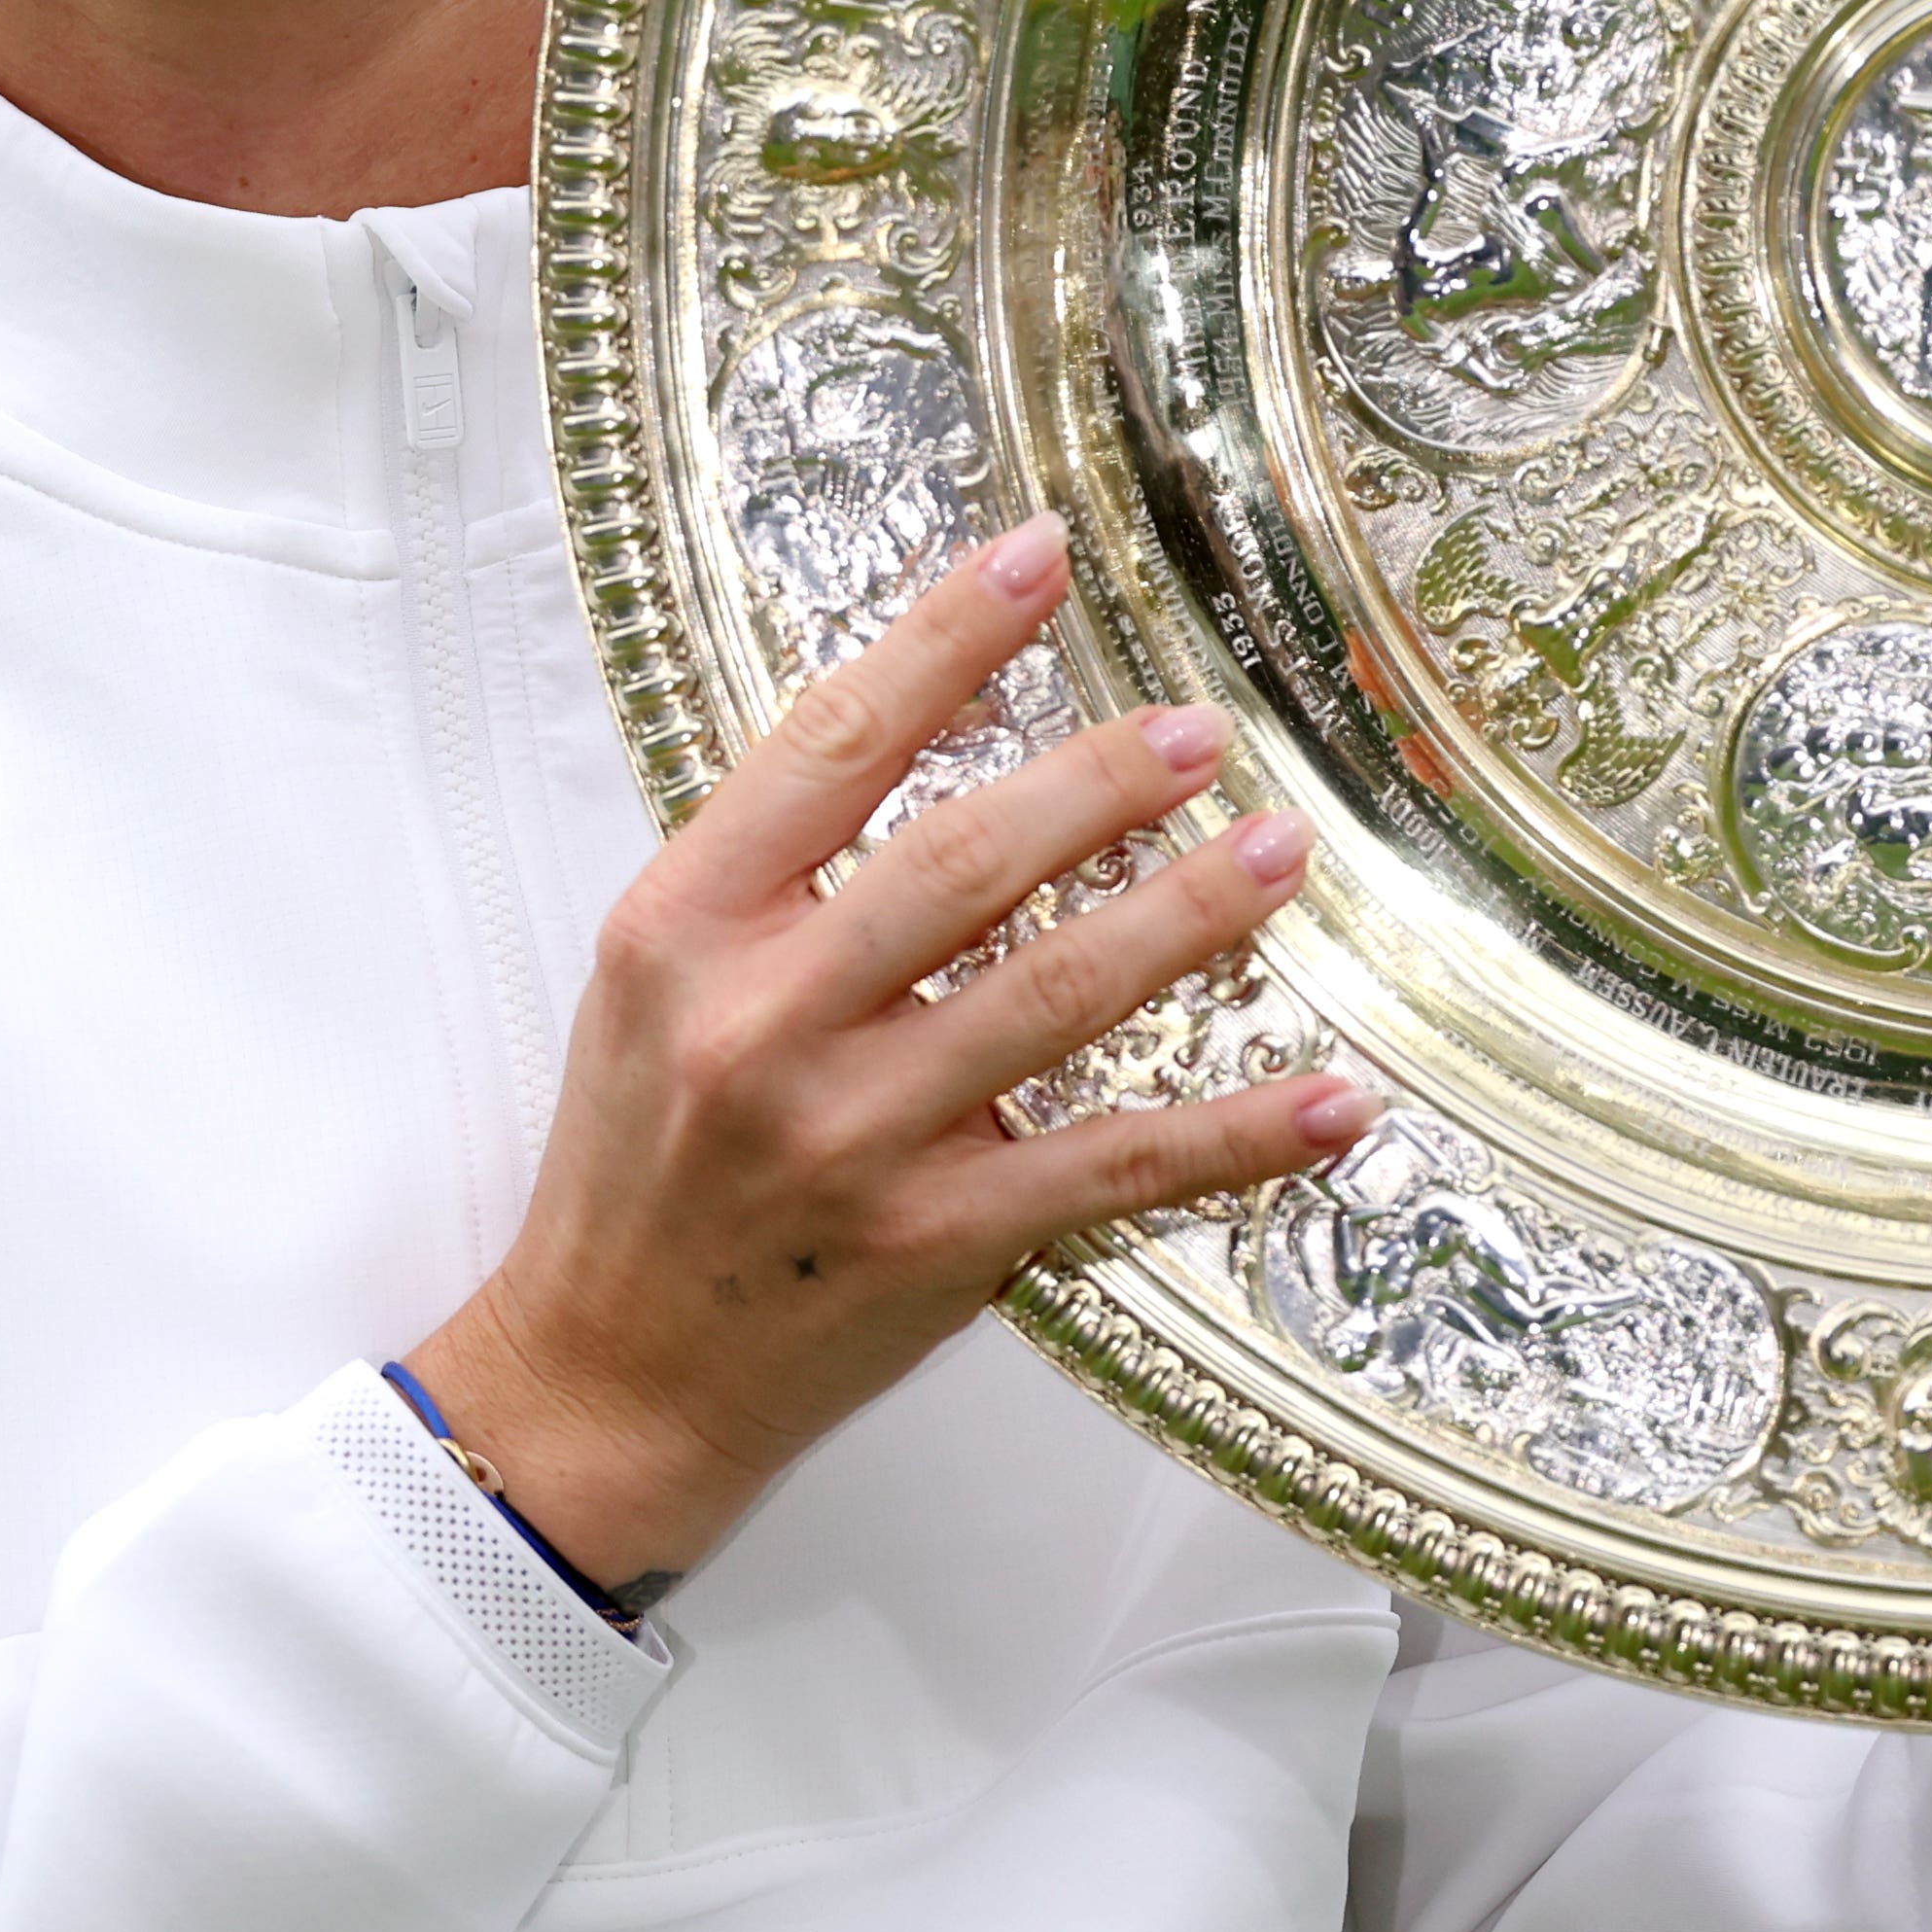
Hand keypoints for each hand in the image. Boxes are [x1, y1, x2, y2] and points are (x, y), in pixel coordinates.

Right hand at [402, 514, 1379, 1589]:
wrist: (606, 1374)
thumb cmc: (639, 1165)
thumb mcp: (653, 983)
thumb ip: (773, 873)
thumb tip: (935, 735)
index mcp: (683, 927)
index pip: (831, 745)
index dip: (947, 638)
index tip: (1039, 557)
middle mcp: (762, 1023)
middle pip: (961, 861)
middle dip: (1098, 783)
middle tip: (1200, 731)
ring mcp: (854, 1140)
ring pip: (1054, 999)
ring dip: (1185, 919)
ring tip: (1277, 854)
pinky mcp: (935, 1244)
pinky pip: (1112, 1168)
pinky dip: (1233, 1136)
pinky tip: (1325, 1099)